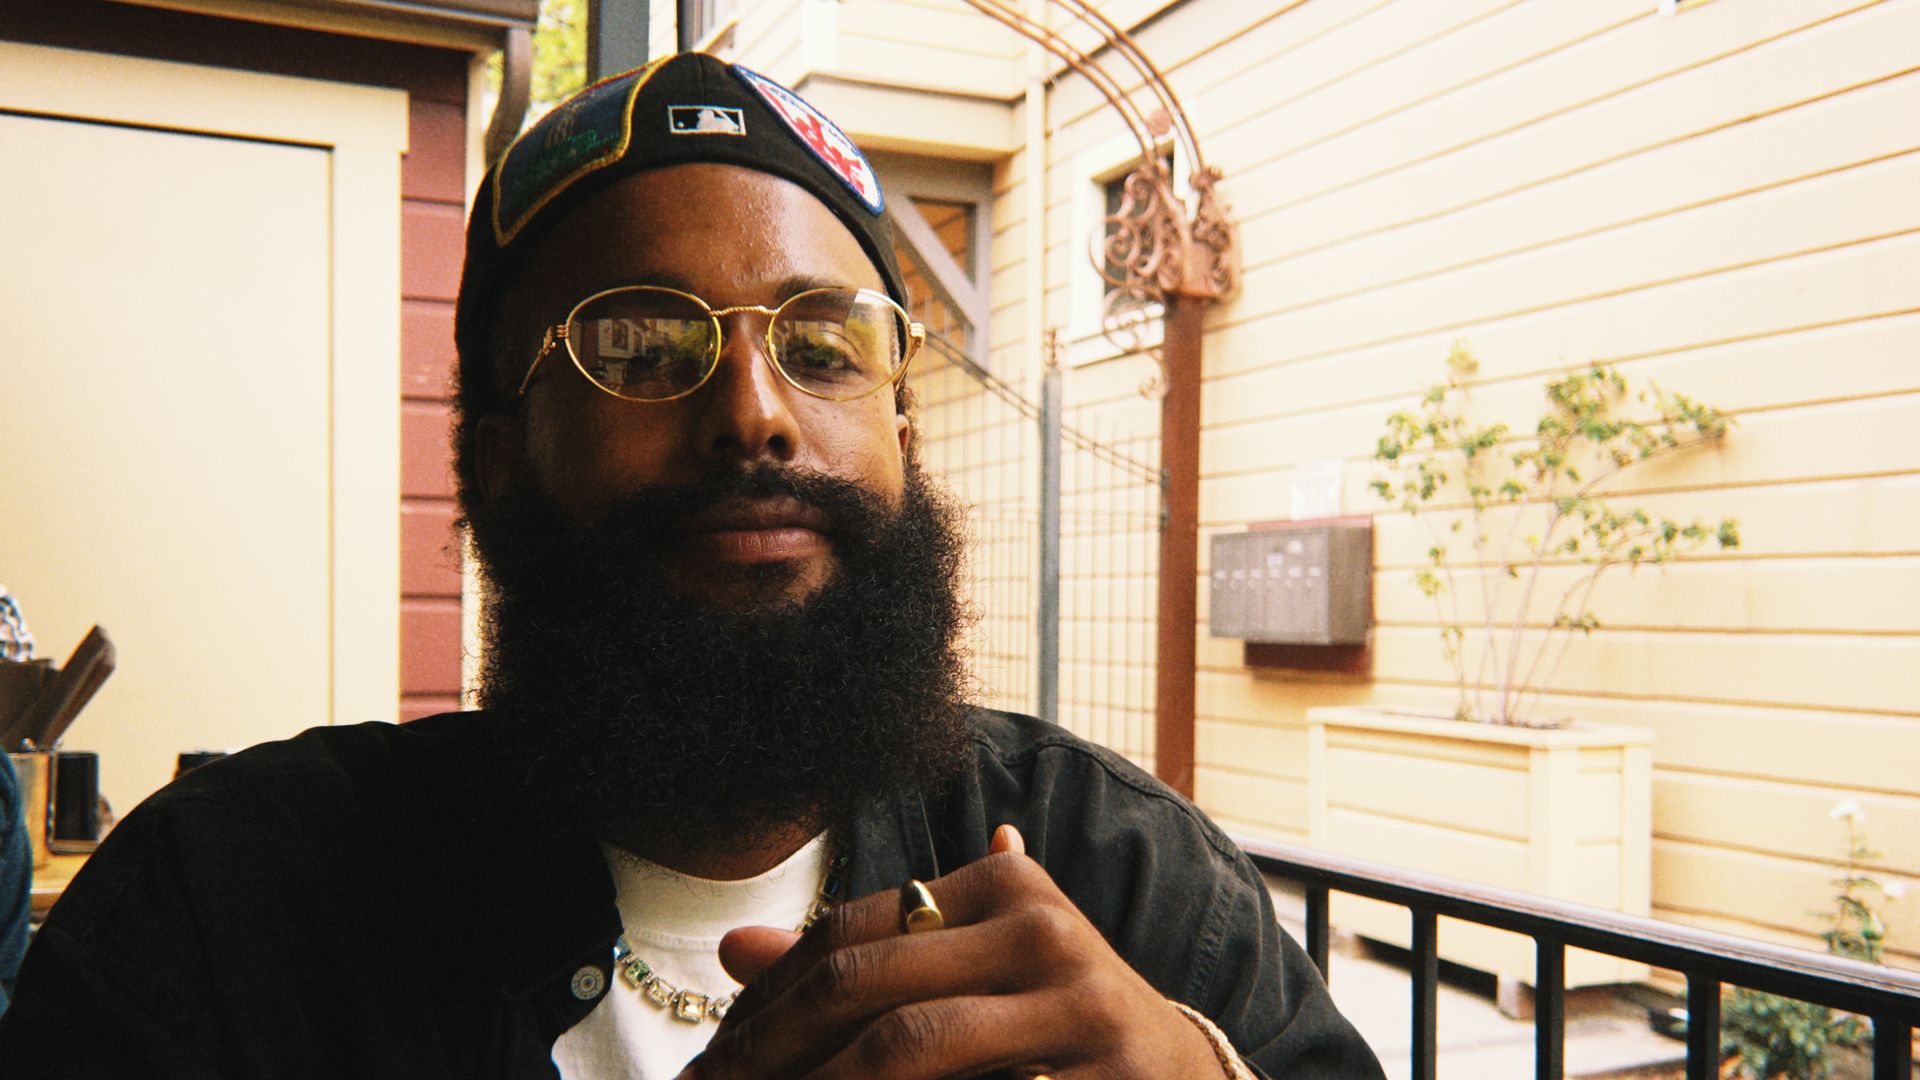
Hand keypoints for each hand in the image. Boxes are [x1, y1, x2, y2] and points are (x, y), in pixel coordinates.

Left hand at [676, 825, 1222, 1079]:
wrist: (1188, 1079)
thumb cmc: (1059, 1027)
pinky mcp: (1097, 1079)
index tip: (713, 1058)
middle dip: (769, 1049)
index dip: (769, 997)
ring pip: (908, 1049)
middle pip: (868, 985)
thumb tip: (735, 948)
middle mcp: (1043, 932)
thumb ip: (871, 955)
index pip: (854, 930)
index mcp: (1004, 888)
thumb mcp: (975, 972)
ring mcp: (1077, 1007)